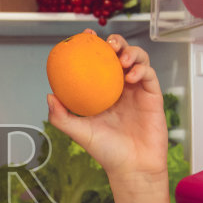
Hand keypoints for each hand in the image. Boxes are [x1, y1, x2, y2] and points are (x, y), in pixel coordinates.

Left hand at [47, 33, 168, 182]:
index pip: (98, 63)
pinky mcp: (153, 96)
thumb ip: (61, 116)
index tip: (85, 36)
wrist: (132, 167)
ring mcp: (137, 90)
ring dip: (131, 52)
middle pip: (120, 54)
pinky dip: (141, 69)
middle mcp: (120, 88)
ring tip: (122, 59)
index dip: (93, 46)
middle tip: (108, 44)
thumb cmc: (107, 152)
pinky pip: (149, 75)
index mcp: (102, 92)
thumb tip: (49, 96)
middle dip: (116, 42)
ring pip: (138, 59)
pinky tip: (131, 75)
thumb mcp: (79, 132)